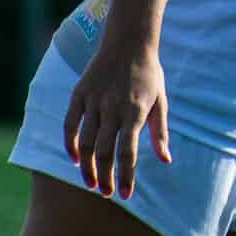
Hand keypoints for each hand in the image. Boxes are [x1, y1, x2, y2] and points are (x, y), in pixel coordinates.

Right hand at [62, 40, 169, 199]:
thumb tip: (165, 160)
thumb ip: (160, 132)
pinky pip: (70, 124)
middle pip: (104, 151)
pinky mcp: (79, 94)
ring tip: (91, 183)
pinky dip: (69, 144)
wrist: (129, 41)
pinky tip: (74, 159)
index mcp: (135, 111)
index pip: (128, 152)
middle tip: (106, 194)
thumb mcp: (161, 101)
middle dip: (105, 177)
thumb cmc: (149, 74)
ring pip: (84, 141)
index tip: (125, 195)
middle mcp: (113, 108)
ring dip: (86, 166)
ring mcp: (94, 101)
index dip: (125, 176)